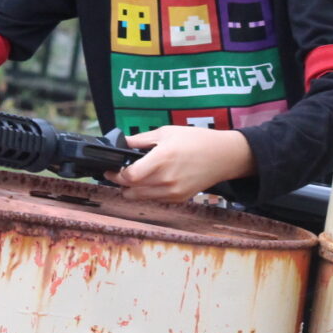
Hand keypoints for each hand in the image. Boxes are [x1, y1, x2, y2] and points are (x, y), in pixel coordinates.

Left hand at [105, 126, 255, 203]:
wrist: (222, 156)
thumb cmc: (196, 140)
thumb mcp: (166, 132)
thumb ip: (141, 140)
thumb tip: (122, 143)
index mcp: (162, 158)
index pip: (130, 176)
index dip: (116, 174)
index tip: (110, 168)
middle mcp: (166, 178)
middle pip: (132, 189)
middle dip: (120, 182)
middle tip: (116, 174)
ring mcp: (173, 191)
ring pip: (141, 198)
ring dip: (131, 190)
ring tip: (130, 179)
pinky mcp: (179, 199)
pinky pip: (155, 200)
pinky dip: (147, 194)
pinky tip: (148, 183)